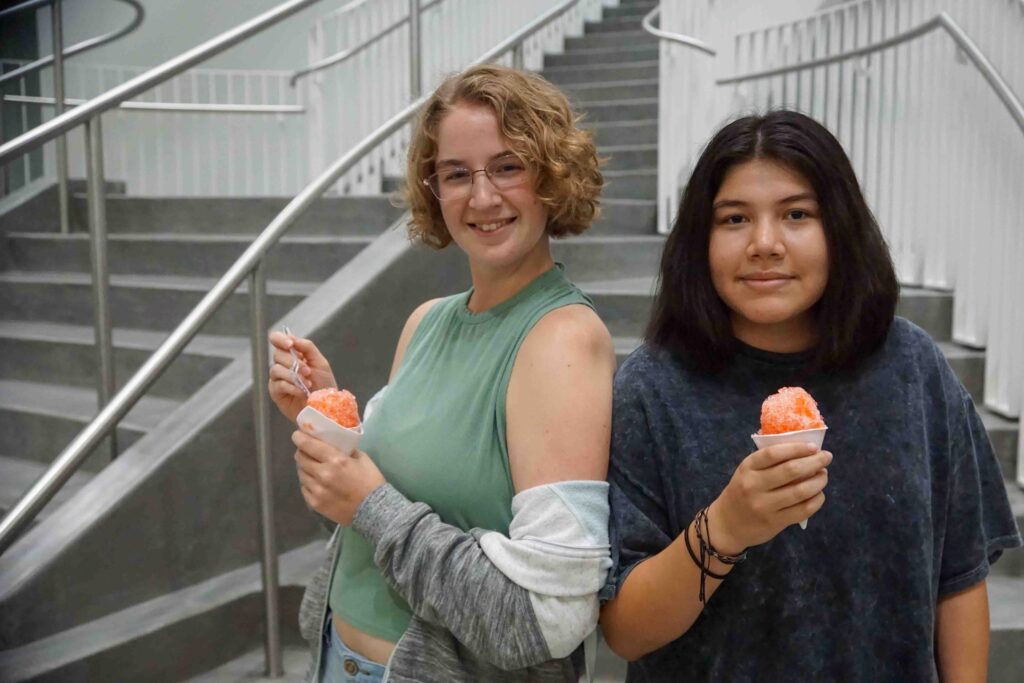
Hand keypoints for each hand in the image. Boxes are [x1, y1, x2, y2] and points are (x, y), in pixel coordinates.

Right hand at [268, 331, 336, 421]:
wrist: (325, 406)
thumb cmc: (323, 385)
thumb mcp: (320, 363)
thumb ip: (308, 348)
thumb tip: (293, 339)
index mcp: (293, 354)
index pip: (277, 340)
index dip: (280, 339)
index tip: (290, 344)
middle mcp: (283, 364)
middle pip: (277, 354)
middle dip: (293, 361)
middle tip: (308, 371)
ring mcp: (277, 378)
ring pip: (275, 369)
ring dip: (293, 376)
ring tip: (307, 383)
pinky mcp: (275, 392)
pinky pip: (278, 384)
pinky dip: (292, 387)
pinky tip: (302, 392)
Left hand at [292, 430, 385, 525]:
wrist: (373, 511)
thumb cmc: (371, 482)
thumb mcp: (362, 459)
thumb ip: (346, 450)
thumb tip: (335, 444)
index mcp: (335, 460)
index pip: (308, 445)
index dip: (299, 438)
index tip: (297, 435)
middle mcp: (322, 474)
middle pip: (300, 458)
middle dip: (302, 452)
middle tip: (306, 450)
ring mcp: (317, 490)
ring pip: (301, 473)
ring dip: (305, 468)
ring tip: (313, 467)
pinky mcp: (314, 503)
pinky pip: (304, 488)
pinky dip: (308, 482)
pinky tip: (316, 482)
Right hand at [706, 442, 831, 553]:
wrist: (727, 524)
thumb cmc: (742, 491)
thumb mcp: (747, 472)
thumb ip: (769, 462)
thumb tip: (805, 451)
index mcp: (747, 468)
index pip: (774, 453)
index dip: (797, 448)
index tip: (813, 447)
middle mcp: (754, 486)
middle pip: (791, 470)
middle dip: (814, 462)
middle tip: (826, 457)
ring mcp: (764, 506)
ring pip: (801, 491)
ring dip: (818, 481)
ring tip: (823, 475)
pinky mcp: (775, 522)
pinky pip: (803, 510)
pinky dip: (817, 500)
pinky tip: (819, 494)